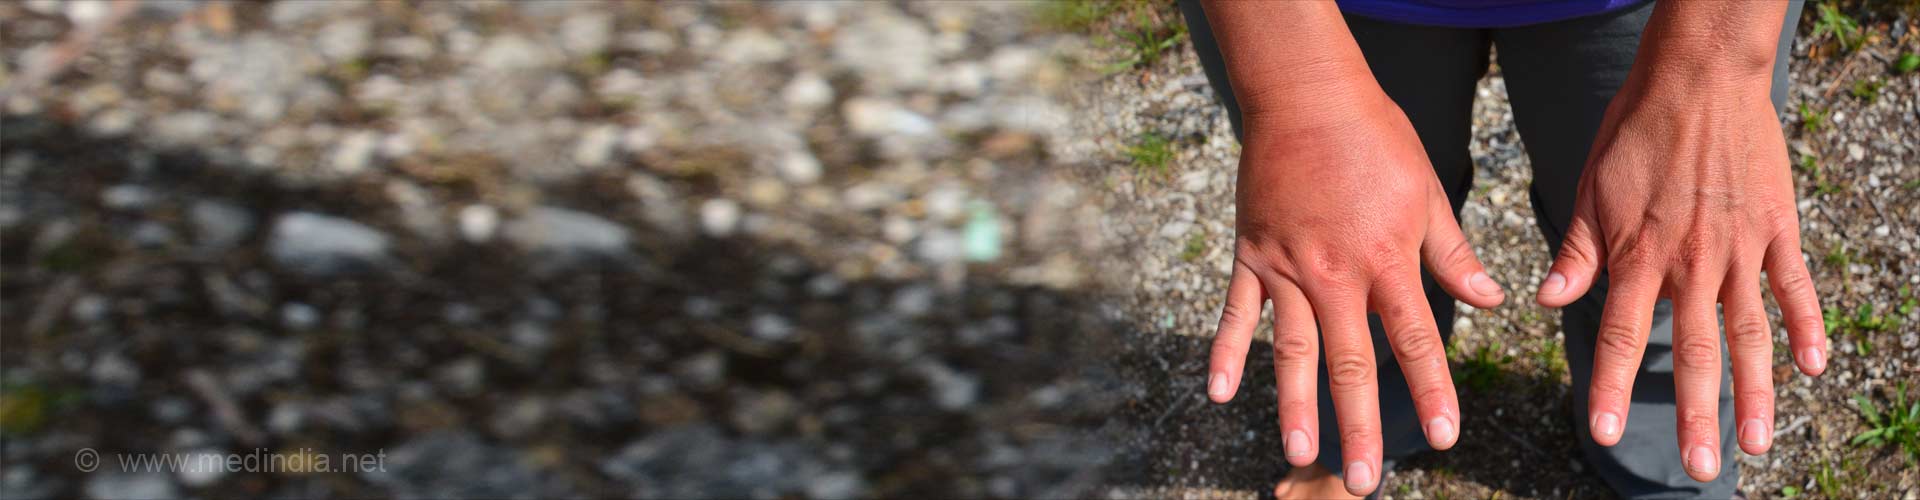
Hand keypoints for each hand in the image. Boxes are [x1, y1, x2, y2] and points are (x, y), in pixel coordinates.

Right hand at [1207, 95, 1505, 496]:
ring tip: (1298, 453)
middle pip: (1349, 363)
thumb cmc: (1374, 139)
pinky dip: (1225, 353)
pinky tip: (1216, 394)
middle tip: (1364, 480)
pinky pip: (1234, 314)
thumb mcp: (1427, 193)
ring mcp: (1286, 269)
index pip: (1415, 339)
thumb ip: (1453, 253)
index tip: (1446, 436)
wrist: (1306, 96)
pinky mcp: (1251, 256)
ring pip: (1291, 351)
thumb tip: (1493, 300)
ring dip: (1295, 406)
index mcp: (1386, 260)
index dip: (1433, 390)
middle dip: (1359, 426)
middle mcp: (1335, 275)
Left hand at [1534, 66, 1827, 480]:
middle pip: (1696, 352)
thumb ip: (1576, 252)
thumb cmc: (1635, 132)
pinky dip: (1807, 328)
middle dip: (1695, 414)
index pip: (1622, 337)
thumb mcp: (1589, 190)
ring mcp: (1740, 249)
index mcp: (1639, 255)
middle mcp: (1692, 262)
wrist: (1698, 78)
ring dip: (1757, 392)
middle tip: (1698, 469)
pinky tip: (1815, 369)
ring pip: (1752, 334)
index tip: (1606, 435)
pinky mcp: (1777, 229)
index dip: (1613, 389)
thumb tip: (1545, 301)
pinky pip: (1796, 288)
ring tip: (1756, 443)